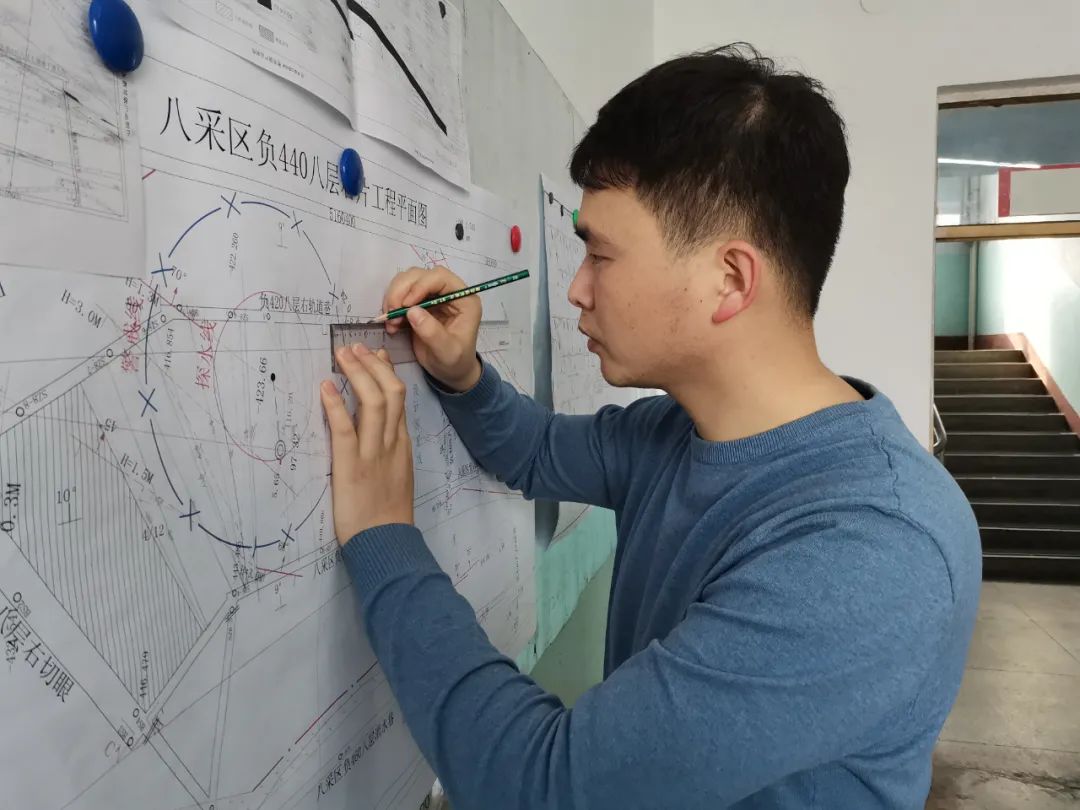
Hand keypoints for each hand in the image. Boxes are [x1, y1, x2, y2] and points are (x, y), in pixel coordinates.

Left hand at [321, 344, 413, 544]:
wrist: (387, 543)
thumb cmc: (388, 516)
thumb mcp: (398, 477)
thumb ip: (391, 453)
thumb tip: (381, 434)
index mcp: (402, 445)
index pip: (399, 401)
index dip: (387, 374)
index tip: (377, 356)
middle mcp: (392, 443)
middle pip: (390, 393)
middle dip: (373, 366)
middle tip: (356, 347)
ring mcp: (374, 453)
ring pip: (373, 403)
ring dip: (357, 374)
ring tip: (342, 355)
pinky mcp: (353, 467)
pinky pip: (346, 429)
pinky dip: (336, 405)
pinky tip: (326, 387)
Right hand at [383, 266, 481, 391]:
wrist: (450, 372)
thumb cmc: (456, 362)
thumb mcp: (447, 352)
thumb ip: (432, 332)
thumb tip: (412, 312)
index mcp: (464, 298)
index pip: (440, 277)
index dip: (420, 285)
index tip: (406, 305)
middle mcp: (448, 292)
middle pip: (420, 275)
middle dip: (401, 290)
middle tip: (391, 312)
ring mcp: (432, 296)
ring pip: (407, 281)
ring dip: (394, 297)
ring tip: (391, 321)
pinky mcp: (418, 304)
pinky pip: (400, 294)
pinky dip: (391, 306)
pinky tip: (392, 325)